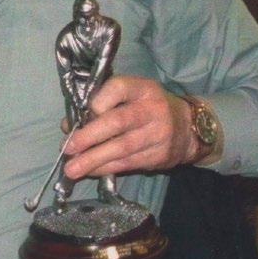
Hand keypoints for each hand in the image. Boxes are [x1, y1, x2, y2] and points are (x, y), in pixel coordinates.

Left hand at [62, 75, 201, 180]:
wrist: (189, 128)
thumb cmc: (148, 107)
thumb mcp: (131, 96)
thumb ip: (102, 105)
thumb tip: (69, 125)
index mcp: (143, 88)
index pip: (119, 88)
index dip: (99, 100)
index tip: (83, 113)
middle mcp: (152, 109)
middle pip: (118, 122)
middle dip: (89, 136)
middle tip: (68, 147)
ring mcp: (158, 134)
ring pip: (121, 148)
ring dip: (93, 160)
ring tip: (72, 168)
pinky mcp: (159, 156)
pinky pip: (127, 164)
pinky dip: (105, 168)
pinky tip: (90, 171)